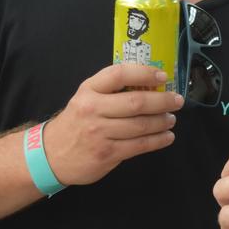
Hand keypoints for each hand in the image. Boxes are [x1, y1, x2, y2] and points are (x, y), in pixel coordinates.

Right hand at [42, 63, 182, 185]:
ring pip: (140, 125)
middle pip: (135, 102)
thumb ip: (111, 90)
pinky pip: (139, 145)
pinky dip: (158, 140)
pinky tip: (167, 137)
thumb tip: (150, 84)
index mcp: (89, 90)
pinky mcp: (107, 153)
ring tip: (171, 119)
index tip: (162, 75)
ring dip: (162, 121)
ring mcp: (99, 133)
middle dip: (162, 101)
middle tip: (177, 100)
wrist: (52, 155)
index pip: (119, 74)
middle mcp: (93, 109)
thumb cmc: (77, 122)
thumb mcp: (86, 98)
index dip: (144, 73)